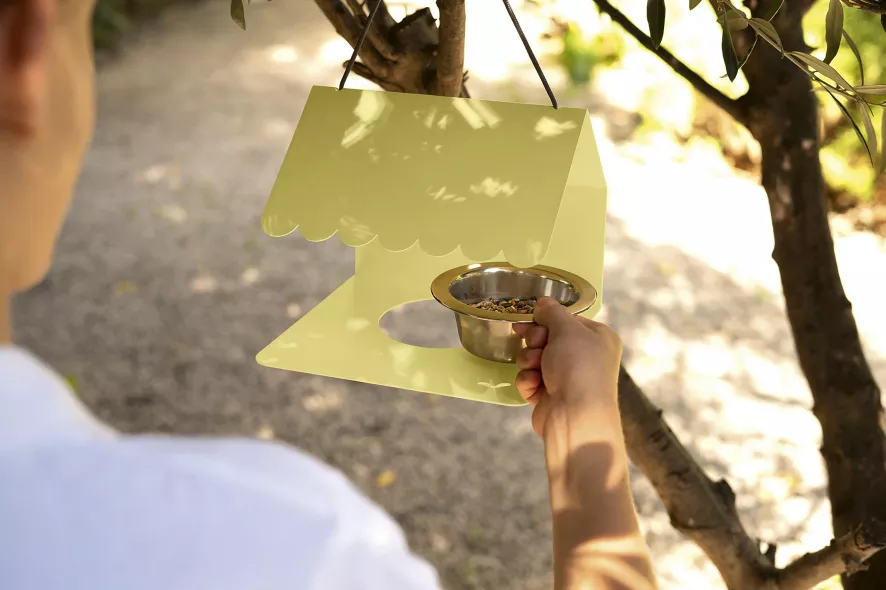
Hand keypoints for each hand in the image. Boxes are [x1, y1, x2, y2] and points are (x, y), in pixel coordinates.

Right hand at [514, 297, 622, 437]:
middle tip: (537, 345)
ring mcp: (566, 378)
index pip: (566, 320)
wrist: (576, 416)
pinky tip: (535, 386)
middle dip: (535, 341)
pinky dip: (528, 380)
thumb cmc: (578, 366)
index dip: (546, 320)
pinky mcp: (549, 396)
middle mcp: (584, 357)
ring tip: (536, 369)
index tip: (530, 319)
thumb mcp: (567, 330)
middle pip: (546, 337)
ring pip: (534, 357)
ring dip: (529, 360)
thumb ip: (552, 312)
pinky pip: (530, 379)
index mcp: (598, 338)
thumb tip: (543, 302)